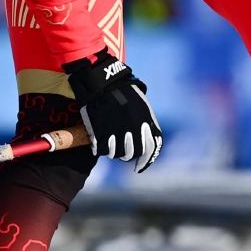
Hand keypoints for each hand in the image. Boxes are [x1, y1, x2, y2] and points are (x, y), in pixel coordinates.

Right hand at [62, 50, 162, 170]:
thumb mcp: (142, 104)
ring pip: (117, 154)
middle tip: (121, 149)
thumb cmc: (122, 90)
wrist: (102, 82)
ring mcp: (118, 133)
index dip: (146, 161)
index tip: (139, 168)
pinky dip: (100, 148)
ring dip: (113, 151)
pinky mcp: (102, 134)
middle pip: (133, 153)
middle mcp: (134, 130)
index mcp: (147, 122)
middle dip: (128, 154)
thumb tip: (148, 138)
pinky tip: (99, 140)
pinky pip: (103, 150)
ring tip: (109, 141)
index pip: (151, 148)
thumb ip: (147, 123)